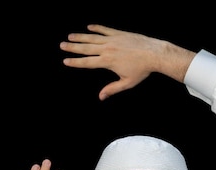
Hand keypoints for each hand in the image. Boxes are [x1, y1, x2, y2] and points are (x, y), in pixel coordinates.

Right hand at [60, 24, 194, 99]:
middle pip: (86, 48)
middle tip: (62, 45)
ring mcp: (113, 39)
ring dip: (80, 36)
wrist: (154, 54)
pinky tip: (89, 27)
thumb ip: (112, 89)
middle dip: (73, 47)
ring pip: (93, 37)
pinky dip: (96, 28)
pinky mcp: (119, 33)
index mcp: (107, 61)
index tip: (65, 61)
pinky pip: (105, 30)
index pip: (87, 62)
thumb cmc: (142, 70)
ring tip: (70, 35)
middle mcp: (108, 49)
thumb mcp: (127, 82)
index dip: (75, 62)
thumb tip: (101, 97)